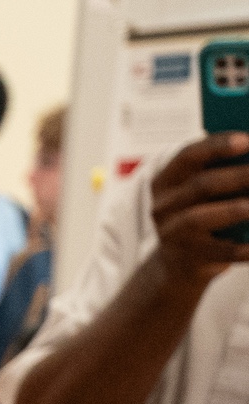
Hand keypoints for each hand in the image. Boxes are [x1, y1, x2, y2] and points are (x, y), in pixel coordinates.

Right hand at [150, 132, 248, 291]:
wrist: (178, 263)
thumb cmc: (200, 214)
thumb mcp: (200, 191)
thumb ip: (221, 173)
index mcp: (166, 181)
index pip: (188, 156)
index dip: (217, 146)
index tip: (247, 140)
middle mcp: (163, 206)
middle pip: (200, 185)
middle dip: (238, 177)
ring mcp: (172, 234)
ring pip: (199, 218)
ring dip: (231, 210)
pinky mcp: (187, 258)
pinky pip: (217, 252)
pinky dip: (241, 249)